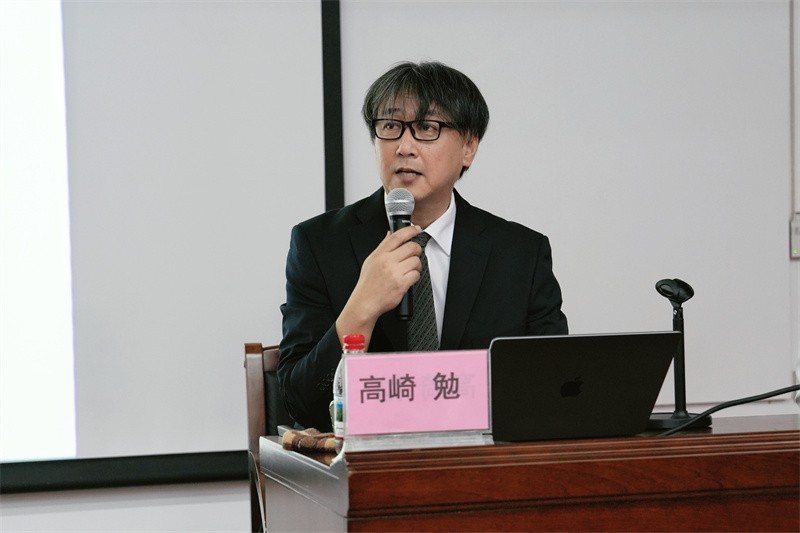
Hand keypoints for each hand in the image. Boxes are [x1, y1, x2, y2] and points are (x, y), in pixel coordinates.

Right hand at [335, 225, 422, 346]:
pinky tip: (408, 279)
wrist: (365, 302)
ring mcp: (395, 272)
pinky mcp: (401, 284)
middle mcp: (387, 261)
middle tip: (414, 254)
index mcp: (380, 254)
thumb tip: (390, 234)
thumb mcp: (370, 261)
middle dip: (416, 250)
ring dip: (416, 265)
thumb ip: (382, 247)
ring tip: (410, 269)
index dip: (410, 230)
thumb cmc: (368, 284)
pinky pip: (416, 274)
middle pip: (411, 247)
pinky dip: (415, 276)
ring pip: (416, 261)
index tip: (417, 229)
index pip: (397, 236)